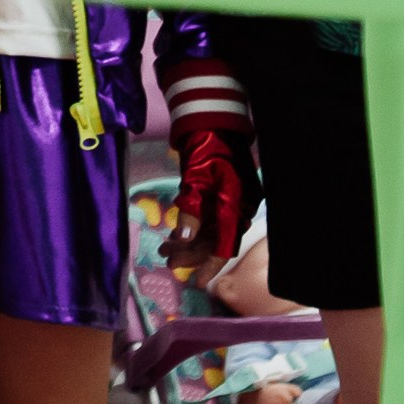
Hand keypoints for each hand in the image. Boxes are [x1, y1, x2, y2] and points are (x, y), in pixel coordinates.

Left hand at [166, 112, 258, 281]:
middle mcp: (238, 209)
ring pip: (211, 231)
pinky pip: (210, 220)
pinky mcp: (224, 196)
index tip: (195, 281)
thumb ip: (190, 210)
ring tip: (166, 248)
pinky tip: (176, 233)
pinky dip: (194, 228)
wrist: (214, 122)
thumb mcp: (195, 179)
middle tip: (167, 260)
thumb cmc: (206, 149)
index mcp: (236, 206)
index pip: (224, 246)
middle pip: (215, 241)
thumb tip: (183, 239)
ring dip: (189, 241)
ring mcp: (232, 202)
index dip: (209, 265)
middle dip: (191, 253)